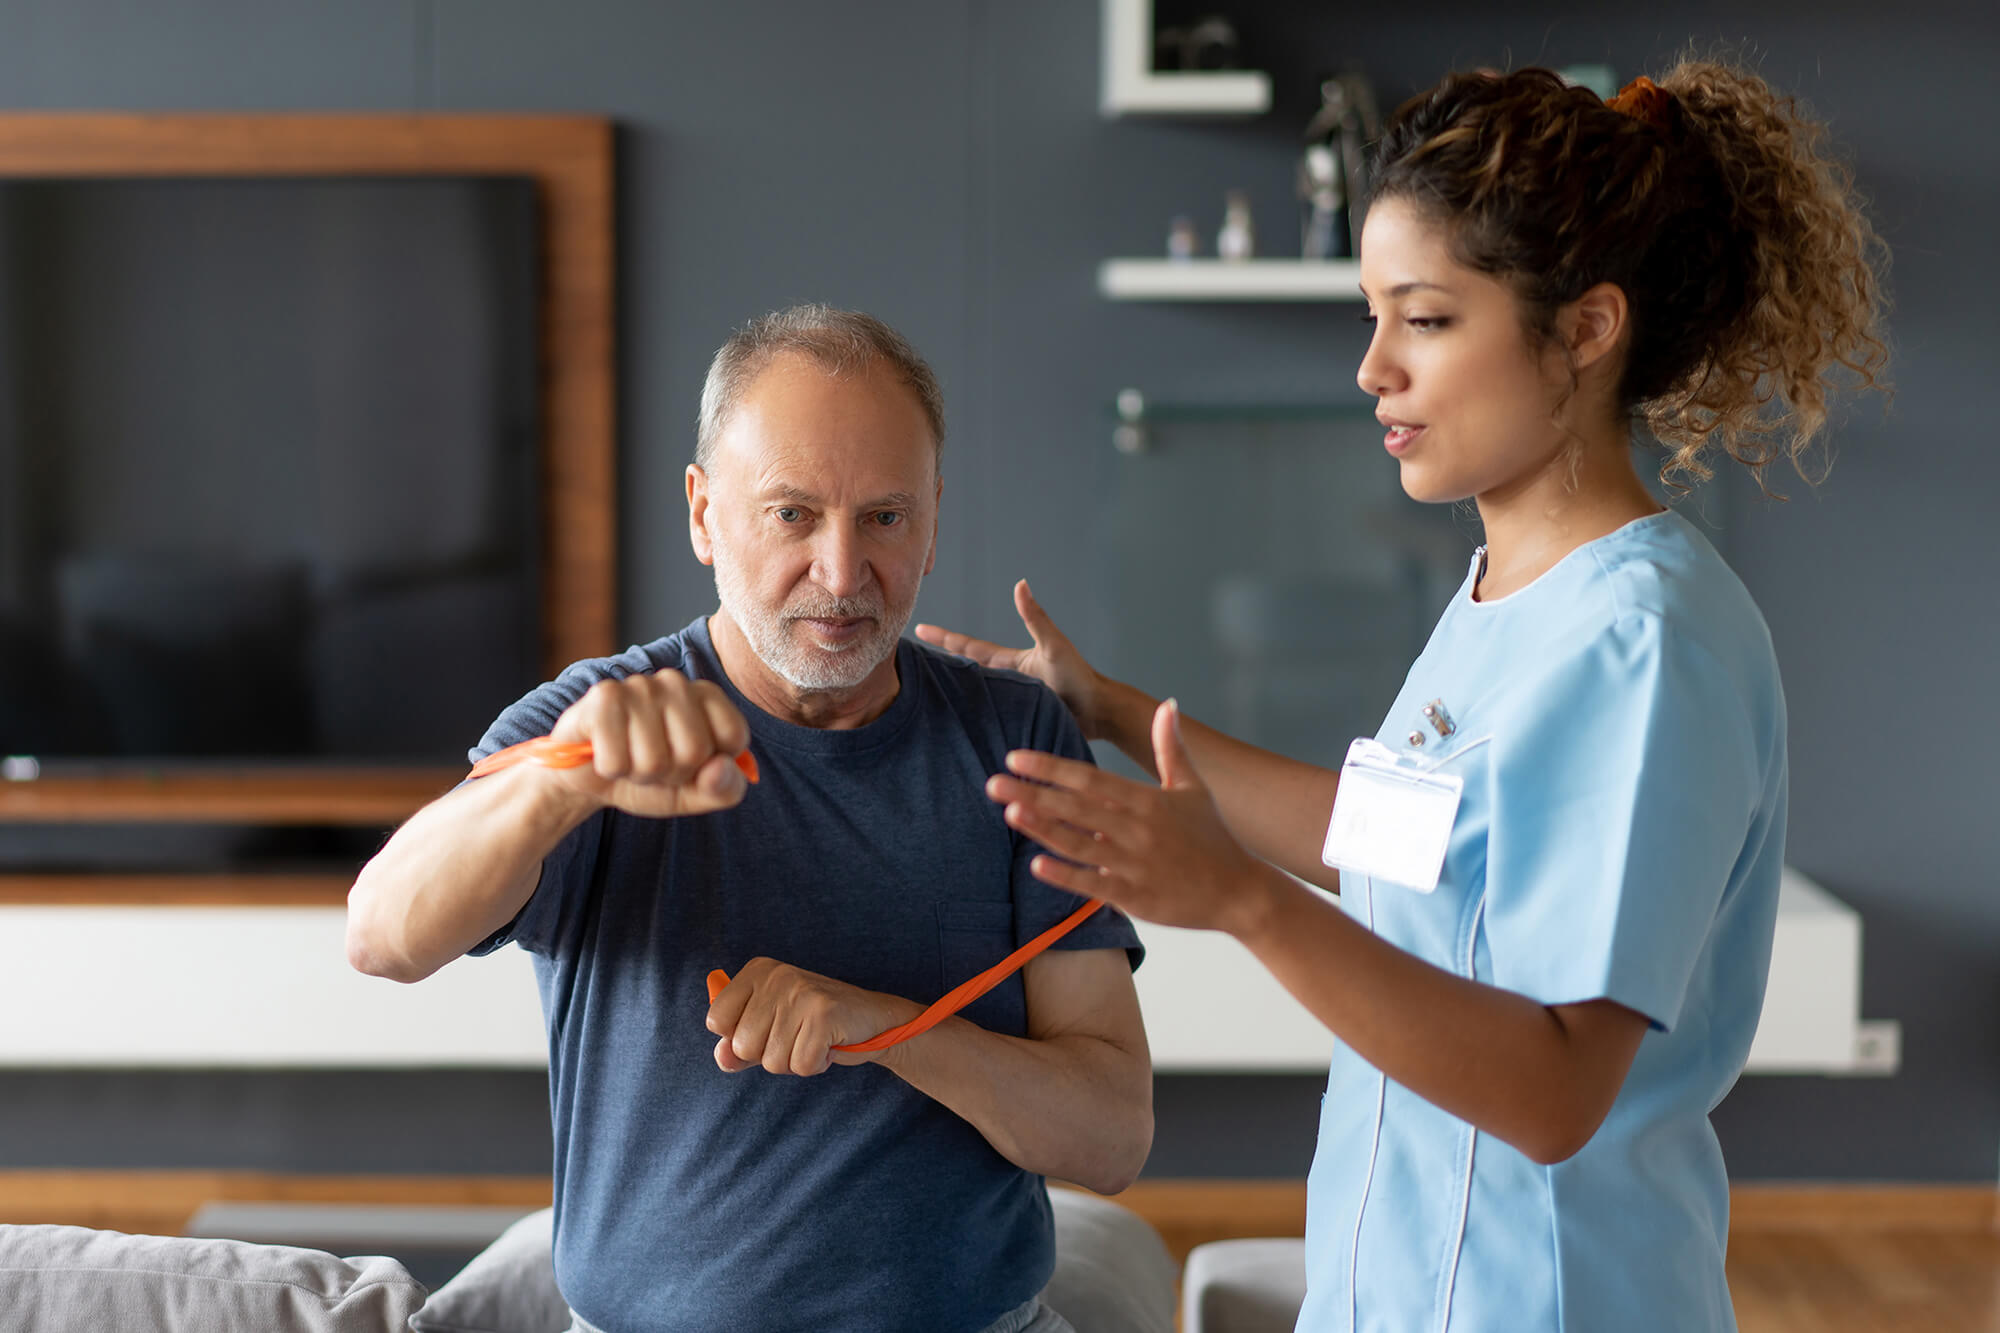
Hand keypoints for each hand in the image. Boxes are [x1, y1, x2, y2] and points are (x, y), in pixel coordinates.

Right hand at [545, 673, 751, 818]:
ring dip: (639, 775)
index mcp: (707, 696)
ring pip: (653, 760)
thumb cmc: (649, 776)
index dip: (710, 766)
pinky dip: (612, 770)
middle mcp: (676, 683)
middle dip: (672, 774)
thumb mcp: (695, 793)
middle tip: (653, 765)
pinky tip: (605, 754)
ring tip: (629, 758)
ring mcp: (639, 686)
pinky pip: (618, 761)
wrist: (589, 776)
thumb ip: (724, 788)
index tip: (691, 764)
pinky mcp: (603, 698)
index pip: (733, 736)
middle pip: (694, 750)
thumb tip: (722, 768)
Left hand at [705, 958, 920, 1075]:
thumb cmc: (813, 1023)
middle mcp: (776, 976)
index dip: (738, 1038)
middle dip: (769, 1054)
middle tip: (796, 1036)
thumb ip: (739, 1044)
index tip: (766, 1029)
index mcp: (757, 972)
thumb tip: (723, 1057)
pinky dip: (815, 1065)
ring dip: (794, 1061)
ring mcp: (800, 993)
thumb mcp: (769, 1028)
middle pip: (743, 1045)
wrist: (871, 1019)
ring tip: (813, 1039)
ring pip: (772, 1061)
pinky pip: (801, 1065)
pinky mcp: (823, 1014)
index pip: (716, 1020)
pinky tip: (827, 1045)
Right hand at [915, 580, 1108, 738]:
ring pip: (973, 695)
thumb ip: (1035, 618)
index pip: (969, 648)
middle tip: (908, 659)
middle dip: (938, 663)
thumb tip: (1021, 584)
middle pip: (965, 669)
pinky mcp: (1016, 720)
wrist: (1098, 712)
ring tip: (922, 693)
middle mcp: (1006, 680)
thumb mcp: (1054, 645)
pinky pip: (986, 718)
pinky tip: (955, 727)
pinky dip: (970, 717)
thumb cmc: (1080, 677)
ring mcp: (1010, 700)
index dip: (944, 638)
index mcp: (1009, 662)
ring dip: (951, 692)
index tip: (918, 628)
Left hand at [986, 699, 1282, 935]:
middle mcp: (1138, 829)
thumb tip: (1168, 705)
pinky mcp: (1136, 897)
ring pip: (1081, 843)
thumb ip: (1172, 747)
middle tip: (992, 780)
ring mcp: (1135, 864)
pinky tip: (1036, 865)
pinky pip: (1095, 886)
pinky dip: (1066, 876)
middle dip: (1034, 792)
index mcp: (1147, 801)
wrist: (1240, 892)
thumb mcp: (1194, 788)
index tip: (1016, 756)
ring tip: (1010, 811)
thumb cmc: (1213, 838)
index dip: (1052, 766)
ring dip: (1044, 828)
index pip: (1090, 779)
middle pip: (1077, 807)